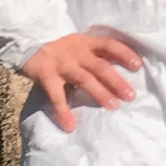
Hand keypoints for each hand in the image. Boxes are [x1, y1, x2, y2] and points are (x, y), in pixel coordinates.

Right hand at [23, 28, 142, 131]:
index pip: (109, 45)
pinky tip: (70, 125)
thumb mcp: (78, 43)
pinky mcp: (46, 75)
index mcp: (86, 42)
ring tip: (113, 107)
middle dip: (116, 81)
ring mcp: (61, 64)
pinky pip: (56, 96)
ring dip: (99, 93)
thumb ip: (94, 53)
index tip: (138, 66)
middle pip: (100, 66)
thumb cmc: (60, 47)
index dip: (124, 53)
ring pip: (84, 79)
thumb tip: (119, 68)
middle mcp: (76, 52)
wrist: (27, 40)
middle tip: (131, 96)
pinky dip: (63, 111)